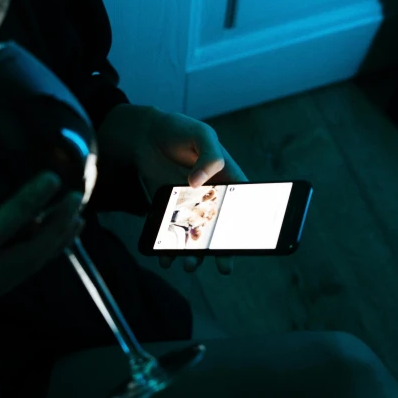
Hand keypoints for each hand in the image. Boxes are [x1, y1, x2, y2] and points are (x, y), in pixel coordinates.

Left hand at [134, 110, 247, 275]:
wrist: (146, 136)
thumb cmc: (180, 130)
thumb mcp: (201, 134)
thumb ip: (209, 155)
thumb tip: (198, 182)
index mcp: (229, 180)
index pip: (244, 205)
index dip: (249, 224)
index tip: (251, 240)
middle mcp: (212, 199)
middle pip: (222, 228)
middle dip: (224, 250)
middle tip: (224, 267)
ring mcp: (190, 208)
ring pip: (197, 236)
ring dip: (195, 254)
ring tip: (190, 265)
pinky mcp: (169, 212)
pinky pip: (172, 234)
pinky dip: (168, 249)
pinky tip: (165, 259)